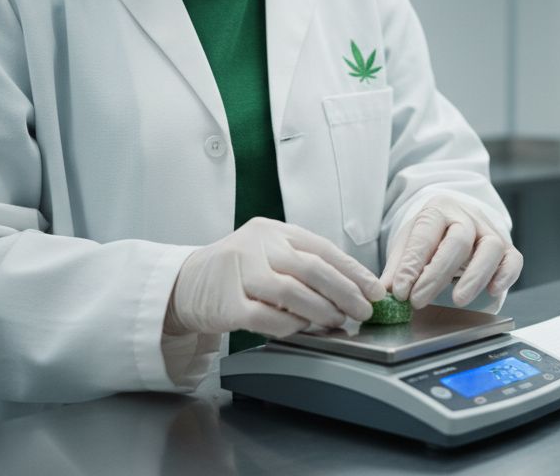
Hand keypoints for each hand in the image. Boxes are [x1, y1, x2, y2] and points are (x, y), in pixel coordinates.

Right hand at [165, 217, 385, 337]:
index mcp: (274, 231)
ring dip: (321, 311)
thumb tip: (352, 290)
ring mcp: (240, 272)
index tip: (375, 291)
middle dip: (345, 293)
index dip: (354, 271)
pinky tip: (301, 329)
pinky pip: (266, 317)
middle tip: (363, 311)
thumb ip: (304, 265)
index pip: (323, 248)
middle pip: (312, 268)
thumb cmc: (237, 272)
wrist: (185, 283)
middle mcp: (258, 245)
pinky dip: (289, 325)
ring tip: (337, 322)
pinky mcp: (226, 303)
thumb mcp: (269, 253)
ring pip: (291, 292)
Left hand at [380, 194, 523, 308]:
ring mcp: (490, 231)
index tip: (400, 291)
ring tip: (458, 299)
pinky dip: (505, 276)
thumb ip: (399, 268)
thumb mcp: (409, 243)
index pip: (425, 236)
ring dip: (474, 276)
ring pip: (490, 248)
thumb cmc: (431, 235)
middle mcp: (467, 217)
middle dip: (437, 274)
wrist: (457, 220)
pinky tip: (493, 291)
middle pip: (458, 241)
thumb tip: (386, 293)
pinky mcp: (508, 249)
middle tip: (419, 300)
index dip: (412, 265)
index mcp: (437, 211)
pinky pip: (513, 259)